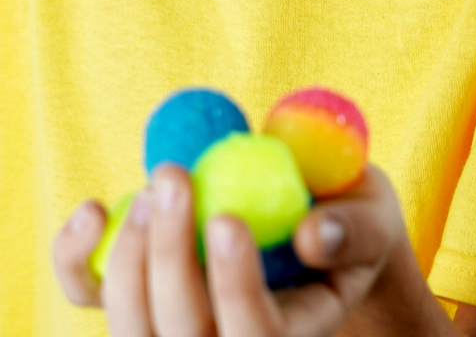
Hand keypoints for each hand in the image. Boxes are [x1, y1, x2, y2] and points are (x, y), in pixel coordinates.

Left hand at [52, 161, 450, 335]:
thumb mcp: (373, 217)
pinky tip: (96, 211)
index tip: (226, 217)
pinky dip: (79, 257)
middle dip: (169, 255)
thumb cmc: (351, 218)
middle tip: (174, 176)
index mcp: (292, 331)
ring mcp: (174, 325)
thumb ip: (355, 228)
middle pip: (183, 334)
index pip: (256, 335)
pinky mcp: (138, 294)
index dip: (234, 286)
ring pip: (131, 326)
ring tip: (161, 180)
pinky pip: (92, 293)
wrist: (314, 216)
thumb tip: (312, 237)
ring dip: (131, 253)